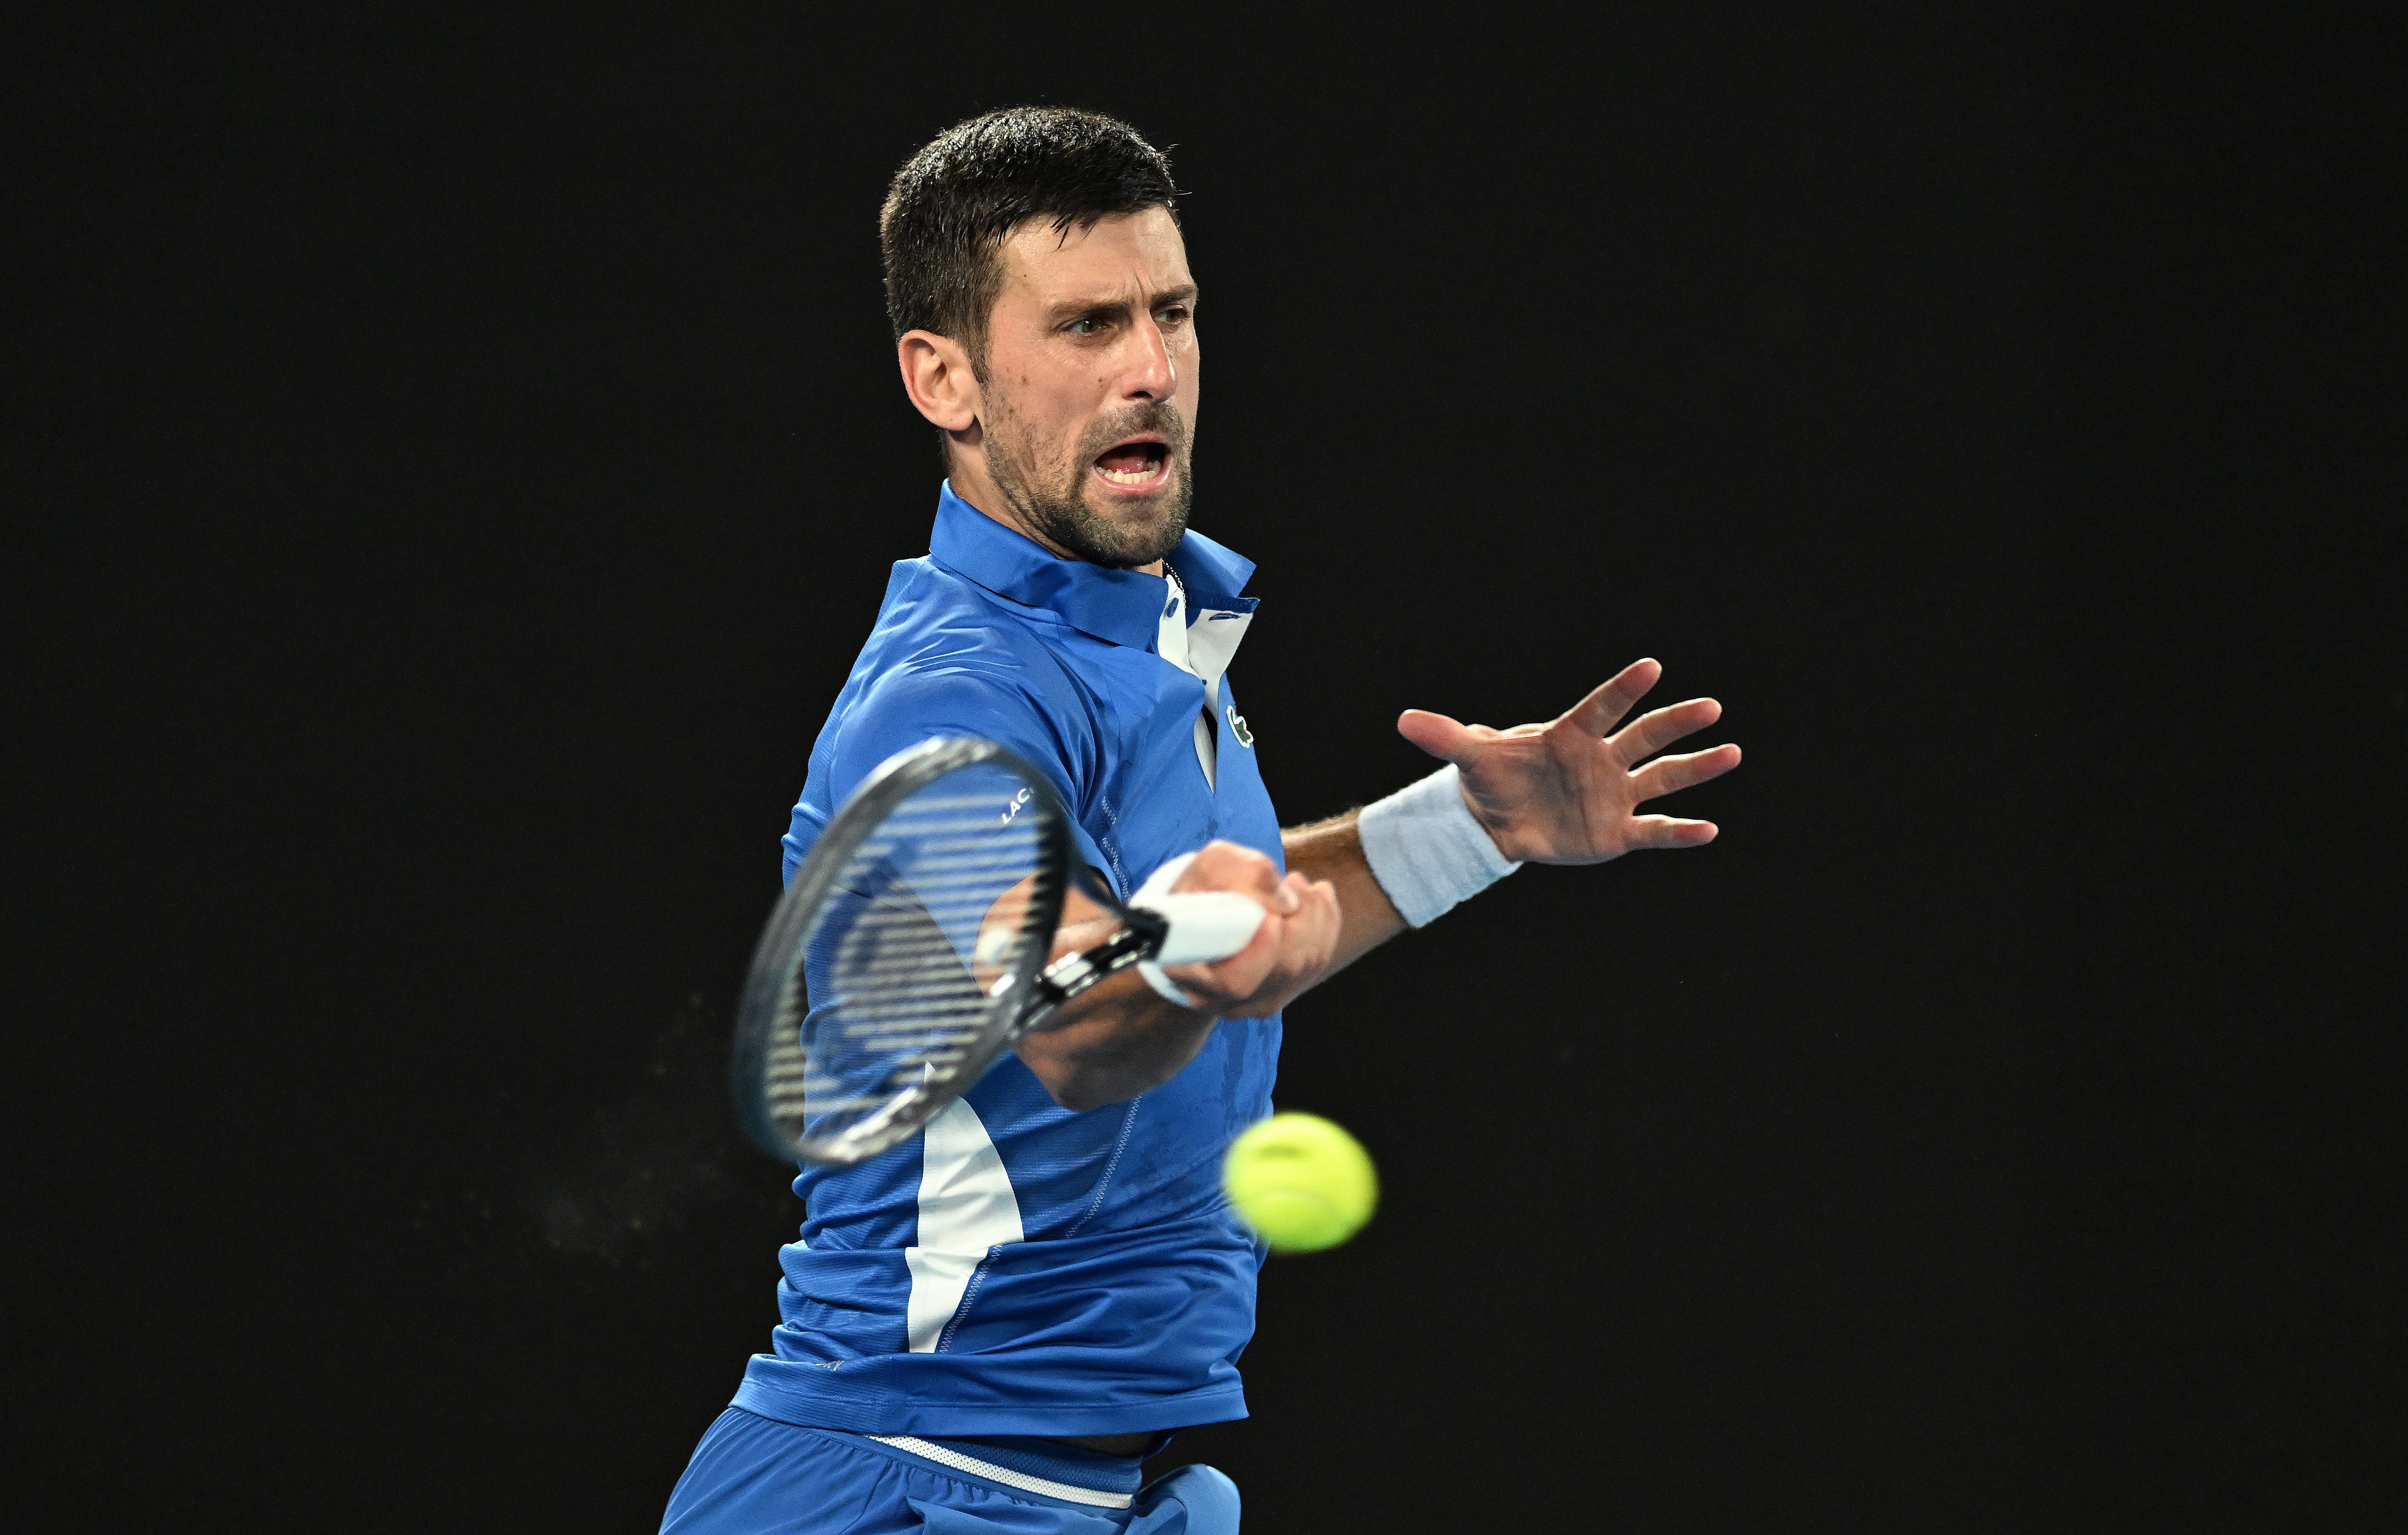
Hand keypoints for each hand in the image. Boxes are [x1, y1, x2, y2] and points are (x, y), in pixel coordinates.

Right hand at [1158, 840, 1340, 1017]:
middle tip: (1293, 880)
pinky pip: (1316, 965)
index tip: (1274, 915)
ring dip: (1316, 917)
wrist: (1199, 914)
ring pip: (1305, 967)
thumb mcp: (1209, 867)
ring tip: (1299, 883)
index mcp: (1189, 972)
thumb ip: (1242, 874)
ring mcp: (1253, 1002)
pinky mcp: (1279, 993)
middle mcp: (1220, 999)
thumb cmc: (1200, 889)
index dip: (1263, 950)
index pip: (1236, 981)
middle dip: (1301, 919)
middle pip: (1283, 970)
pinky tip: (1318, 897)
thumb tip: (1287, 901)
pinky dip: (1326, 925)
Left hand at [1396, 658, 1740, 864]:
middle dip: (1676, 722)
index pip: (1602, 707)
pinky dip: (1680, 831)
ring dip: (1696, 767)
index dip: (1624, 689)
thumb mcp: (1468, 757)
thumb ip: (1445, 737)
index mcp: (1571, 735)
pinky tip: (1709, 829)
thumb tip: (1404, 720)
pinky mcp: (1618, 831)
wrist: (1497, 820)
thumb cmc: (1491, 779)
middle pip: (1645, 736)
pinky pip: (1655, 829)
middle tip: (1711, 707)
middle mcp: (1602, 760)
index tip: (1652, 668)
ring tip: (1731, 752)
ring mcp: (1615, 794)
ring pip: (1662, 777)